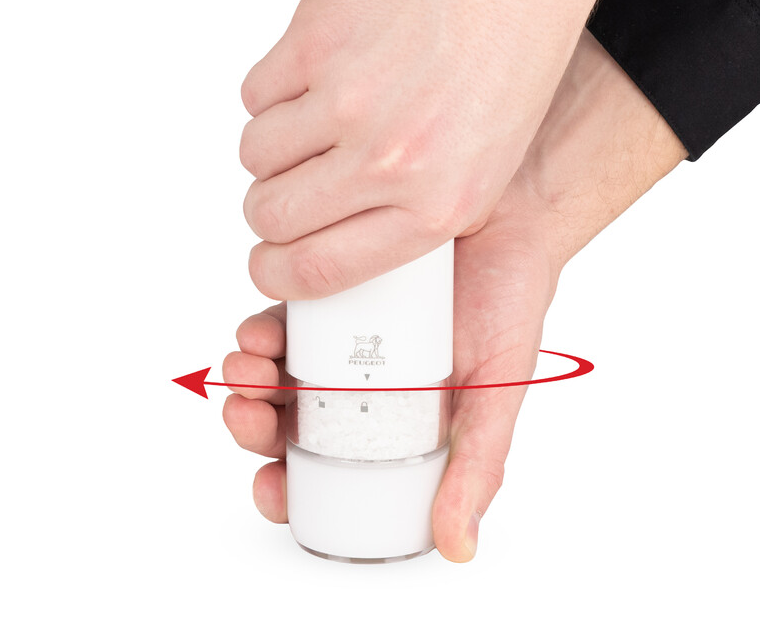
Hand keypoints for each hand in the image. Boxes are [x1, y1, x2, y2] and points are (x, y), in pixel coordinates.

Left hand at [224, 30, 686, 559]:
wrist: (510, 213)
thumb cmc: (512, 297)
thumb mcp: (498, 385)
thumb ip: (478, 460)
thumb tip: (455, 545)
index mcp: (401, 420)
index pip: (335, 471)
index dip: (292, 488)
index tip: (270, 486)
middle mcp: (366, 384)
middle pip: (292, 425)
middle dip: (257, 427)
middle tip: (247, 412)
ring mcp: (346, 339)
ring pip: (278, 376)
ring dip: (250, 379)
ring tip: (248, 367)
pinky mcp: (333, 291)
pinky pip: (284, 320)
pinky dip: (262, 331)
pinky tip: (261, 329)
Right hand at [239, 0, 634, 300]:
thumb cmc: (502, 69)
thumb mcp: (478, 171)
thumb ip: (401, 215)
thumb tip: (315, 240)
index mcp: (438, 206)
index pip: (317, 270)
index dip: (275, 272)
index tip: (266, 261)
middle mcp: (391, 160)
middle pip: (270, 214)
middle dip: (269, 206)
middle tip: (290, 181)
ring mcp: (349, 97)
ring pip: (255, 154)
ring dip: (274, 142)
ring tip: (321, 111)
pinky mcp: (315, 39)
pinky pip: (256, 93)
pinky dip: (278, 86)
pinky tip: (326, 66)